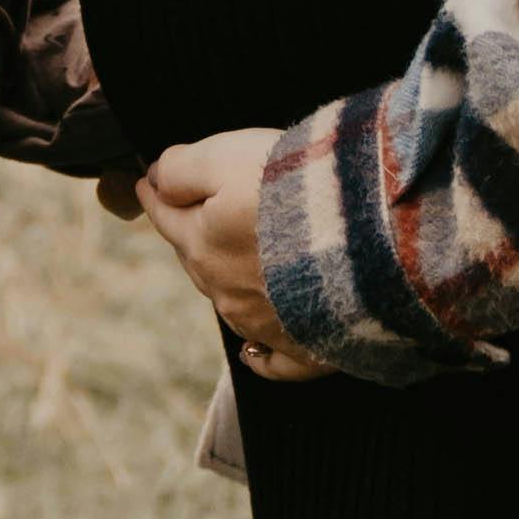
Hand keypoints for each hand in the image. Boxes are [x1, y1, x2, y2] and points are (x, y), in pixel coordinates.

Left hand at [137, 129, 325, 380]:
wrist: (372, 239)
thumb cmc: (299, 189)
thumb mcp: (228, 156)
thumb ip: (182, 167)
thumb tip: (156, 175)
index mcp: (202, 245)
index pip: (167, 216)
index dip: (156, 194)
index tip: (146, 183)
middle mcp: (225, 292)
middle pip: (197, 258)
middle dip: (193, 234)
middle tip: (193, 213)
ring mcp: (264, 326)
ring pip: (230, 302)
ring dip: (228, 281)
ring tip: (233, 263)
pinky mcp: (306, 349)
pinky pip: (273, 361)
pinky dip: (260, 354)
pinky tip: (252, 351)